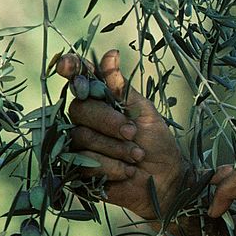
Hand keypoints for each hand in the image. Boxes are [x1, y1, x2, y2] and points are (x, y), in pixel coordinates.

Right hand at [56, 49, 188, 219]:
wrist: (165, 181)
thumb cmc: (156, 144)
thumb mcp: (143, 111)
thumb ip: (122, 88)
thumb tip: (110, 54)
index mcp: (101, 101)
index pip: (78, 79)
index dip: (70, 69)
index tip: (69, 66)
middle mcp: (85, 120)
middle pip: (79, 109)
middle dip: (109, 121)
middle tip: (133, 133)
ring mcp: (77, 145)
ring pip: (82, 137)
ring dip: (115, 148)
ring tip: (136, 156)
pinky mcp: (77, 170)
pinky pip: (84, 162)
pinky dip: (111, 166)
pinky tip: (126, 171)